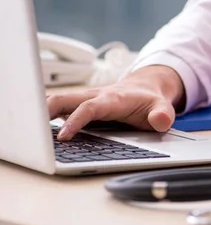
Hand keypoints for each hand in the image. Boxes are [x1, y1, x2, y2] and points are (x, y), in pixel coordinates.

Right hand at [47, 65, 184, 140]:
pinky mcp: (80, 106)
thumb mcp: (163, 108)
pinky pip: (59, 108)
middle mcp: (95, 96)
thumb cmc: (151, 101)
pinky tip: (40, 132)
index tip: (64, 136)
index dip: (76, 121)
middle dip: (45, 111)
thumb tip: (161, 121)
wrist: (147, 88)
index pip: (89, 108)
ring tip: (32, 133)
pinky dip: (46, 117)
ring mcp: (85, 100)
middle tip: (35, 132)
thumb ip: (163, 115)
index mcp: (113, 98)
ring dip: (41, 113)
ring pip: (57, 101)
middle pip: (64, 99)